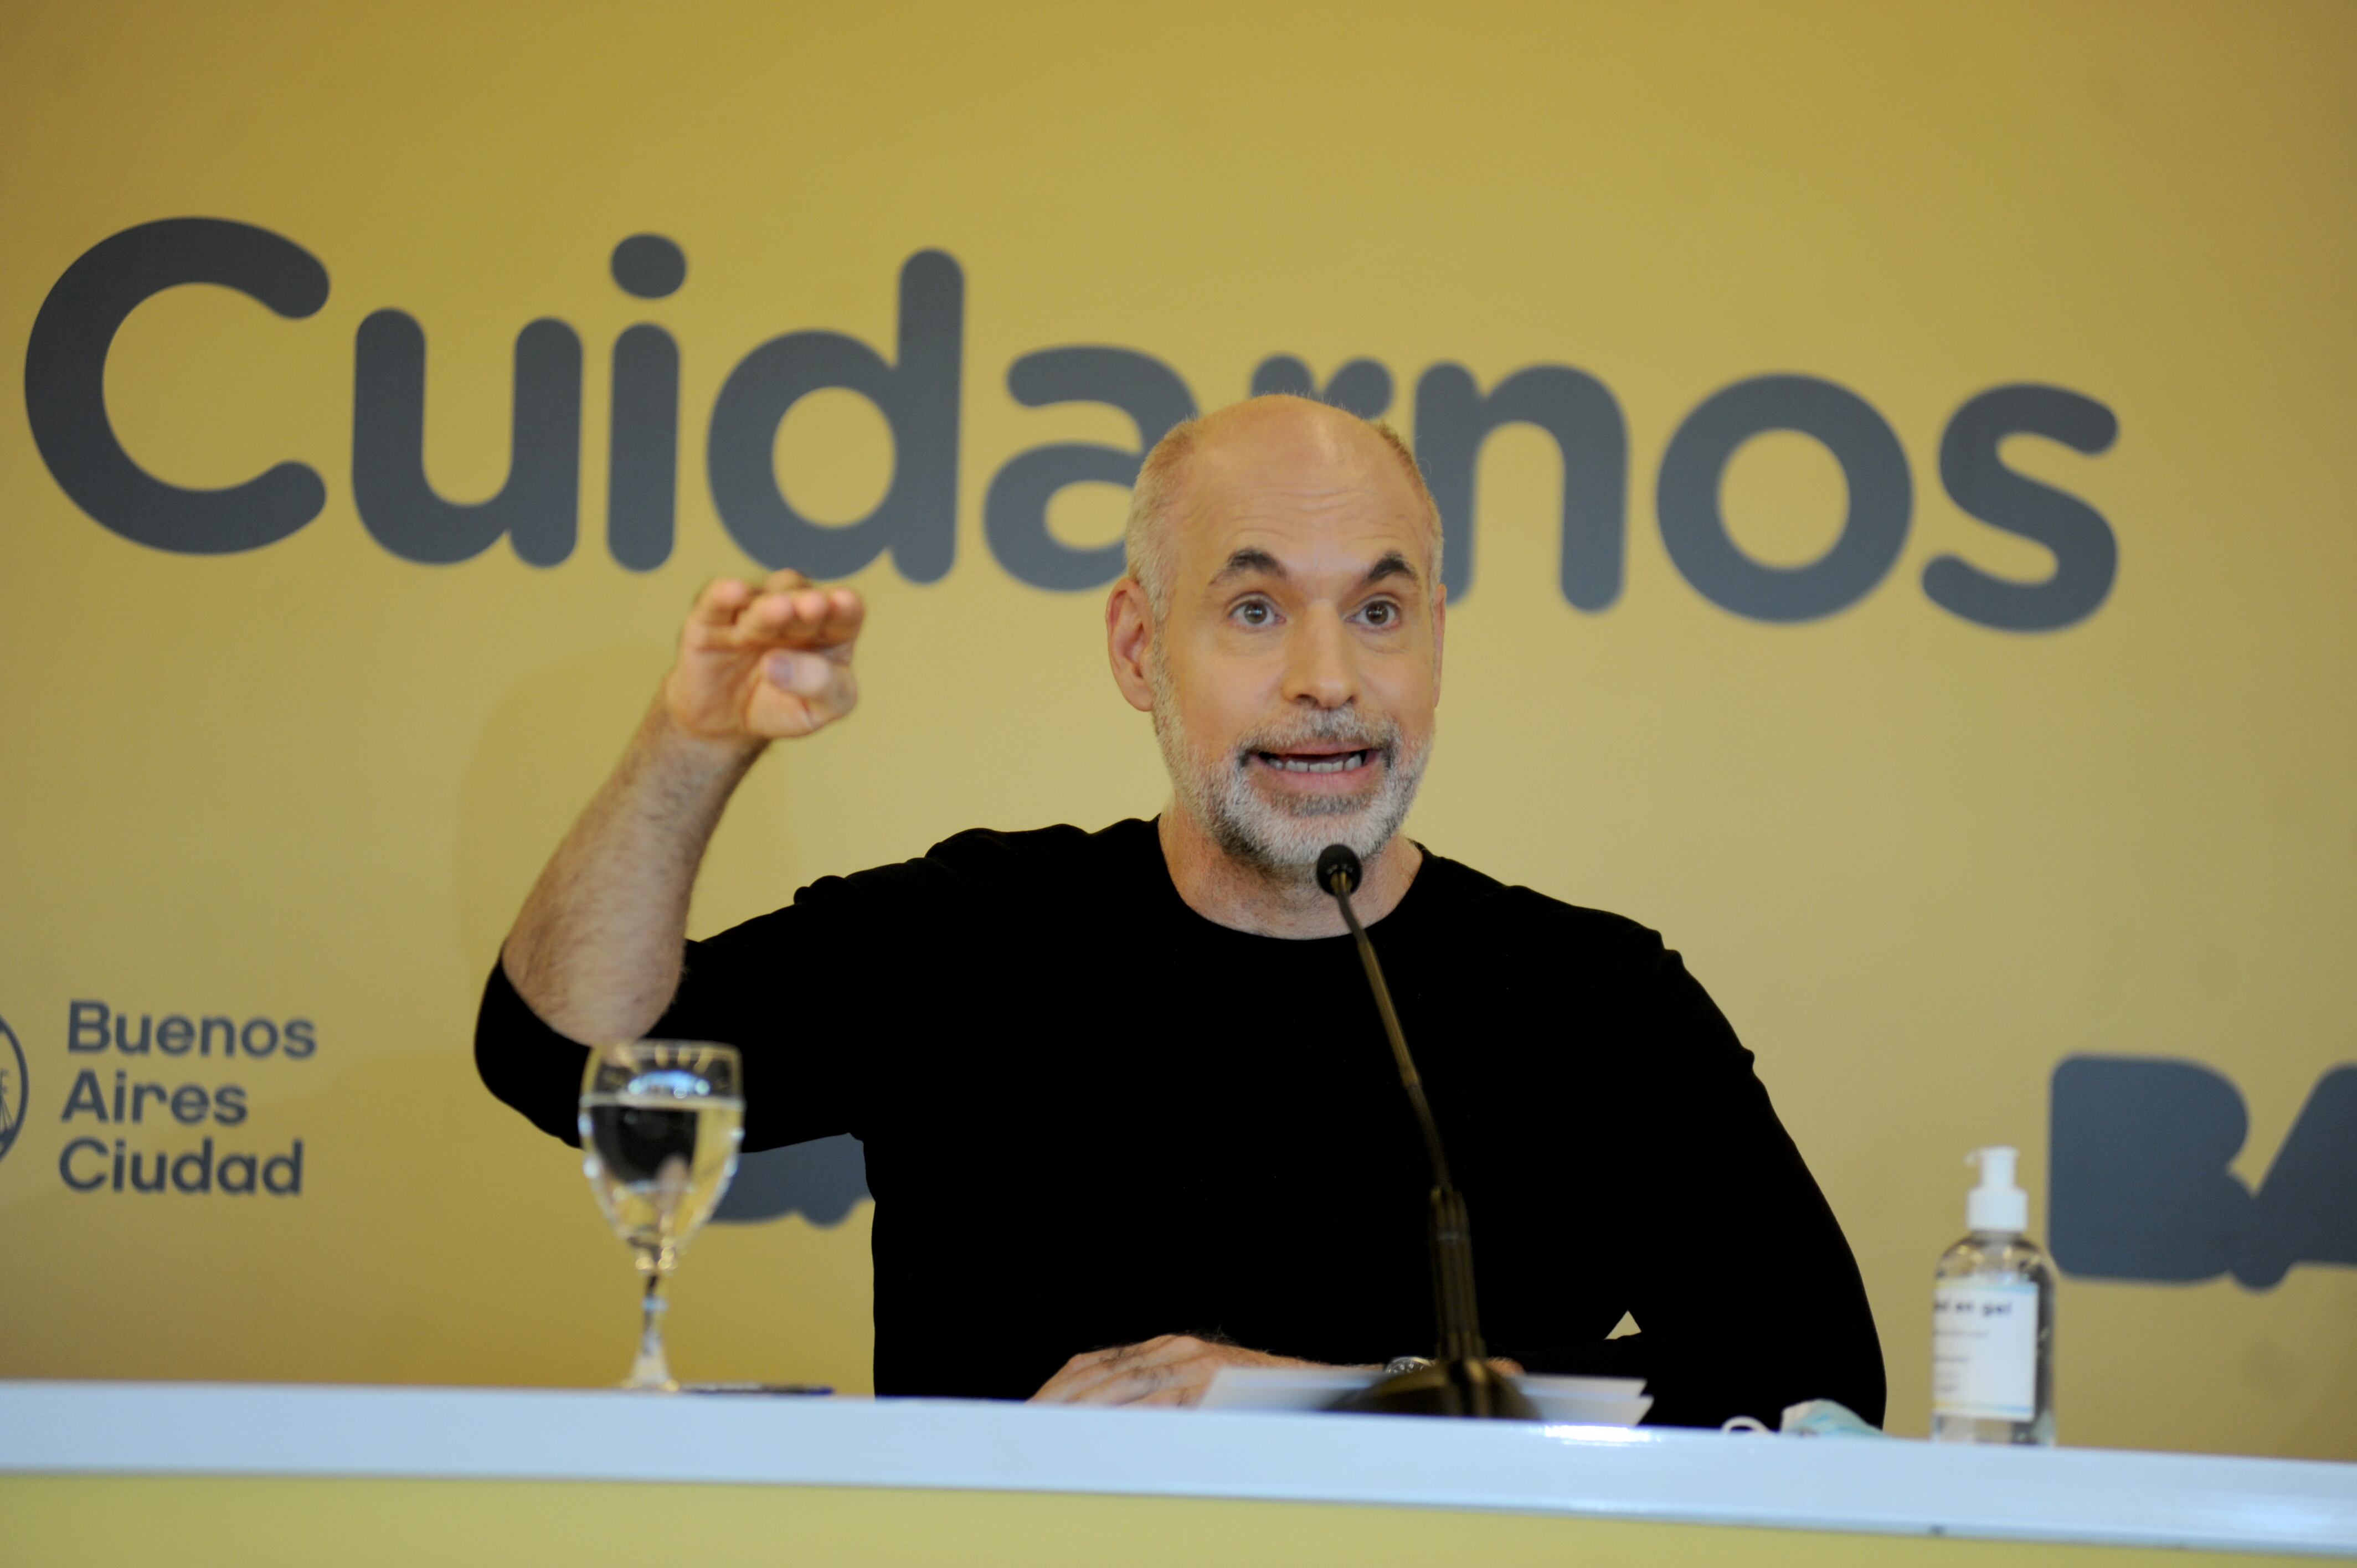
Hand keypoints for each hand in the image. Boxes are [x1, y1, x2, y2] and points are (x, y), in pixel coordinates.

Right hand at [663, 570, 863, 744]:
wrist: (726, 723)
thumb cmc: (782, 707)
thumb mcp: (816, 710)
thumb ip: (819, 687)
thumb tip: (781, 663)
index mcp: (828, 630)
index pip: (844, 614)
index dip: (845, 607)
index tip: (845, 603)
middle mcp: (790, 612)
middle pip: (801, 600)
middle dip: (806, 605)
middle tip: (814, 606)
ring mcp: (748, 614)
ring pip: (759, 601)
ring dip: (769, 606)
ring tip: (780, 608)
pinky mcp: (709, 623)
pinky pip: (713, 606)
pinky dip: (721, 597)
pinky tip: (732, 591)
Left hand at [1028, 1334, 1328, 1408]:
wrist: (1304, 1385)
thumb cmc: (1246, 1395)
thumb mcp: (1192, 1388)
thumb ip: (1153, 1398)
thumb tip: (1100, 1427)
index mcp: (1160, 1349)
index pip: (1094, 1364)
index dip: (1060, 1388)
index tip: (1031, 1413)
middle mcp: (1173, 1348)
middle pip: (1102, 1372)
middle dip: (1063, 1402)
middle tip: (1031, 1426)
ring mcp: (1192, 1361)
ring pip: (1126, 1384)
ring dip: (1089, 1410)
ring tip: (1058, 1434)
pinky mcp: (1212, 1379)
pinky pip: (1166, 1399)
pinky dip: (1135, 1416)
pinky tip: (1112, 1434)